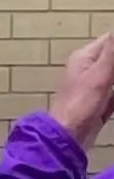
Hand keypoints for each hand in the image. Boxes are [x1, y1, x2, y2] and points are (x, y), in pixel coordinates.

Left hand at [50, 34, 113, 150]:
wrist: (69, 138)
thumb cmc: (81, 105)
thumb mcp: (99, 74)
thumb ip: (113, 51)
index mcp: (85, 58)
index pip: (110, 40)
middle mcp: (88, 69)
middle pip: (113, 58)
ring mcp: (93, 87)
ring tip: (112, 90)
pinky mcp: (99, 104)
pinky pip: (113, 95)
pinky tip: (113, 102)